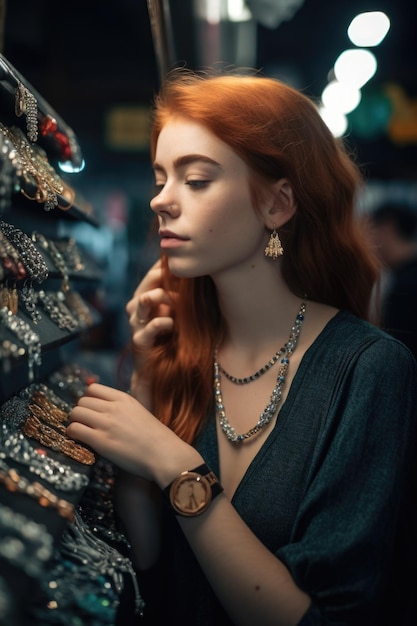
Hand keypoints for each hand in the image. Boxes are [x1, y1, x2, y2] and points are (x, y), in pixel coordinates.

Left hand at [68, 383, 197, 484]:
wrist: (164, 455)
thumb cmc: (155, 438)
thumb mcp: (140, 412)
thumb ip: (122, 408)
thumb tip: (105, 409)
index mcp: (124, 398)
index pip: (92, 388)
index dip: (88, 399)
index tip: (90, 410)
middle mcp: (113, 408)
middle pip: (81, 401)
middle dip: (80, 412)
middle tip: (85, 424)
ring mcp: (106, 423)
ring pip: (75, 413)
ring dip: (75, 422)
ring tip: (82, 432)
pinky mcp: (100, 441)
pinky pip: (75, 429)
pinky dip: (73, 434)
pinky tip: (80, 441)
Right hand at [126, 260, 174, 402]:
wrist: (156, 372)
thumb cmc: (171, 340)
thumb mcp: (177, 314)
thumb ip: (181, 296)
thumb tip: (200, 273)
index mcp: (145, 298)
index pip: (154, 273)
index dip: (168, 266)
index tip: (186, 262)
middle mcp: (137, 307)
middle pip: (149, 281)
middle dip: (164, 277)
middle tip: (181, 276)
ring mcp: (136, 323)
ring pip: (145, 299)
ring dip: (165, 298)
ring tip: (176, 301)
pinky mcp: (139, 340)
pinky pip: (152, 325)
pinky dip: (164, 322)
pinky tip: (172, 324)